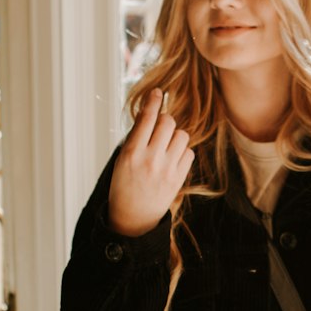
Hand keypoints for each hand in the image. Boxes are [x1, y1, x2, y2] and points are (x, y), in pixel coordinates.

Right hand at [108, 89, 193, 236]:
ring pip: (181, 135)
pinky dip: (182, 151)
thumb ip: (135, 137)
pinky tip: (172, 158)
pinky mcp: (178, 179)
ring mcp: (166, 169)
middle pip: (168, 121)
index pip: (146, 118)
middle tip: (159, 127)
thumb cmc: (123, 185)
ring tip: (166, 145)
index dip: (153, 101)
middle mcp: (150, 159)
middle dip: (165, 119)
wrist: (132, 218)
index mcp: (131, 152)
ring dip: (174, 135)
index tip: (157, 92)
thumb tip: (149, 112)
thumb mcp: (121, 160)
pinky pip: (189, 152)